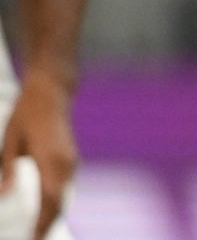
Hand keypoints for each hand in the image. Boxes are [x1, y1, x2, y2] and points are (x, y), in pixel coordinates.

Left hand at [1, 71, 76, 237]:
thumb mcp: (11, 139)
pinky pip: (64, 188)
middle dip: (48, 226)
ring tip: (38, 234)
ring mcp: (71, 161)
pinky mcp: (70, 160)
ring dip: (52, 216)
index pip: (50, 199)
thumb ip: (8, 169)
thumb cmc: (28, 112)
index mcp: (51, 159)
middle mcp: (66, 163)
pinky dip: (55, 204)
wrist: (53, 91)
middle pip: (59, 203)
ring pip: (64, 197)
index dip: (43, 223)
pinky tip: (46, 213)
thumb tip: (4, 196)